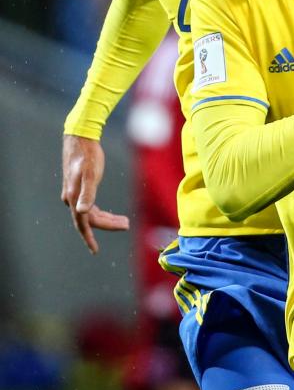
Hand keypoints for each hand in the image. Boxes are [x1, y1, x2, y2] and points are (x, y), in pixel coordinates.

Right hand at [61, 134, 128, 253]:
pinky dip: (100, 211)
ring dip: (106, 218)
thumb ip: (88, 193)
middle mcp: (71, 198)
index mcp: (74, 198)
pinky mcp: (78, 187)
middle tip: (126, 224)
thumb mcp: (91, 174)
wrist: (80, 138)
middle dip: (108, 224)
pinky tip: (109, 213)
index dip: (90, 238)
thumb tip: (82, 212)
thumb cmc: (88, 155)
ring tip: (124, 221)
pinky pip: (89, 205)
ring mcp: (74, 193)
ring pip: (90, 212)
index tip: (95, 250)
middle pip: (90, 219)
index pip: (83, 223)